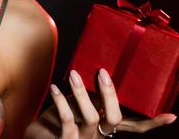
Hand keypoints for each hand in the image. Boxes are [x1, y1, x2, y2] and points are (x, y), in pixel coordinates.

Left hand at [25, 68, 176, 137]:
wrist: (37, 136)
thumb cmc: (60, 118)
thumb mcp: (79, 105)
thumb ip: (92, 96)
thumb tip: (100, 71)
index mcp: (107, 128)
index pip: (134, 126)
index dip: (152, 122)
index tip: (171, 116)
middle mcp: (99, 136)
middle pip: (114, 119)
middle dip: (110, 95)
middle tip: (102, 73)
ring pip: (91, 118)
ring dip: (82, 94)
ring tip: (74, 75)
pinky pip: (67, 121)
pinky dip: (61, 102)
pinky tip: (55, 89)